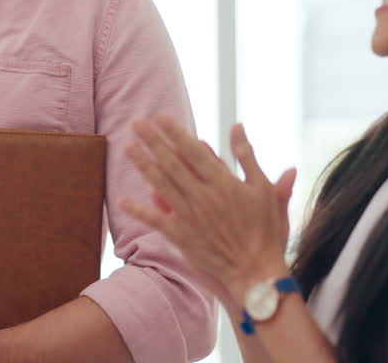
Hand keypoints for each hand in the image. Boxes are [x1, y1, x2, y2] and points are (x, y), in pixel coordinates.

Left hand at [119, 117, 296, 304]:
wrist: (255, 269)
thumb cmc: (264, 228)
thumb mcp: (262, 188)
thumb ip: (246, 155)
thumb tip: (237, 125)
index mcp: (222, 183)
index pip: (194, 151)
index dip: (176, 133)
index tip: (160, 117)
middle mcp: (203, 196)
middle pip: (173, 163)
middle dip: (153, 141)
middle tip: (137, 123)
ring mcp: (190, 216)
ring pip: (161, 185)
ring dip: (143, 165)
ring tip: (128, 147)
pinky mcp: (181, 236)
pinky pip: (156, 220)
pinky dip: (139, 210)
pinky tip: (123, 200)